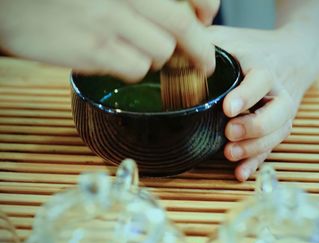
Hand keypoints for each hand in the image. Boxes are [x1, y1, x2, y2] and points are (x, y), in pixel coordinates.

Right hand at [0, 0, 218, 80]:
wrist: (14, 7)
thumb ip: (143, 1)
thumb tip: (186, 14)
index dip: (207, 8)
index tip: (207, 20)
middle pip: (183, 27)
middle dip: (201, 50)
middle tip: (205, 63)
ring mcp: (108, 22)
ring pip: (161, 51)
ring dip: (159, 58)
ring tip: (141, 51)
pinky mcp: (93, 50)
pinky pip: (135, 67)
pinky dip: (135, 67)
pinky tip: (118, 58)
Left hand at [209, 26, 318, 180]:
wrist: (293, 54)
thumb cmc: (254, 47)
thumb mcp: (231, 38)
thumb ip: (208, 43)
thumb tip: (174, 53)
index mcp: (265, 67)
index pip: (261, 80)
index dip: (247, 95)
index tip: (228, 109)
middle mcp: (278, 91)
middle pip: (278, 112)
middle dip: (255, 127)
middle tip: (230, 133)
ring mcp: (281, 111)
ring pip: (278, 133)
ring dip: (255, 148)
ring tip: (230, 155)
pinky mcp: (278, 126)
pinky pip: (272, 147)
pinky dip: (257, 162)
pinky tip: (240, 173)